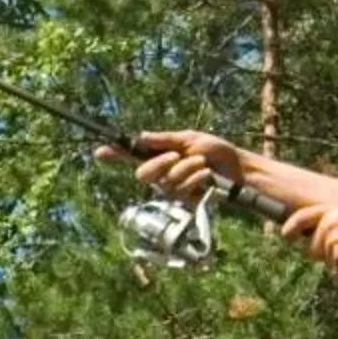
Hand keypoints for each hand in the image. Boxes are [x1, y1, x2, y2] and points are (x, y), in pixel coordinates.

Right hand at [97, 128, 253, 205]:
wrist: (238, 170)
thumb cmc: (216, 151)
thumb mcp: (191, 139)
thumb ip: (165, 140)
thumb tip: (140, 137)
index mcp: (160, 155)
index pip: (132, 155)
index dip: (115, 154)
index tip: (100, 152)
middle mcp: (161, 173)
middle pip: (142, 174)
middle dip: (161, 163)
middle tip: (177, 156)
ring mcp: (172, 189)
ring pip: (166, 182)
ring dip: (187, 169)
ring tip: (203, 164)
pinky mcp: (185, 201)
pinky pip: (181, 190)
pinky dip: (196, 178)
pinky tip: (208, 176)